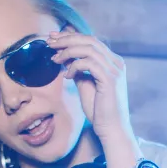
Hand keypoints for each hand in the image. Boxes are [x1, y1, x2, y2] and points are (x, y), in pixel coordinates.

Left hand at [48, 30, 132, 144]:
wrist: (111, 130)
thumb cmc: (99, 111)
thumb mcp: (86, 85)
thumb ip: (79, 70)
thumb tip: (66, 58)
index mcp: (113, 62)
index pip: (91, 41)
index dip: (71, 37)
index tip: (54, 39)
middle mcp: (116, 63)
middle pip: (89, 40)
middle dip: (66, 39)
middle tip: (49, 42)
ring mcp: (115, 70)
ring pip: (88, 49)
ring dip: (67, 51)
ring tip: (54, 59)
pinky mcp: (110, 80)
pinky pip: (88, 63)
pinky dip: (74, 66)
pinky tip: (67, 76)